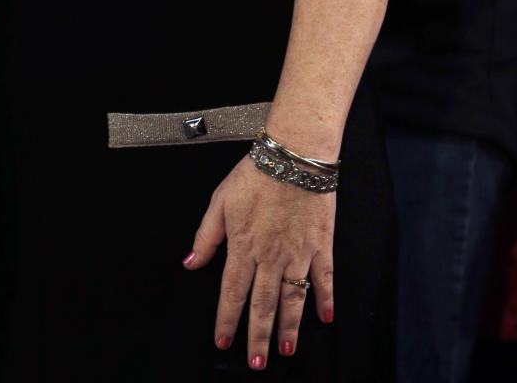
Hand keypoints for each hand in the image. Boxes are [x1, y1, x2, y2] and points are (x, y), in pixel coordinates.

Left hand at [184, 156, 334, 368]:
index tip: (222, 341)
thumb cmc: (255, 174)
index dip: (227, 319)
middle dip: (258, 336)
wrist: (294, 155)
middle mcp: (270, 256)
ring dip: (289, 328)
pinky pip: (323, 279)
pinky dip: (325, 300)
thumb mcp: (220, 200)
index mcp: (243, 246)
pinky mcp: (320, 246)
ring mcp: (298, 254)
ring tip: (285, 350)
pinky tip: (325, 318)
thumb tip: (190, 263)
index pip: (232, 292)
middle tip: (257, 363)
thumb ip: (206, 236)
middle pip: (263, 304)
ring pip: (292, 300)